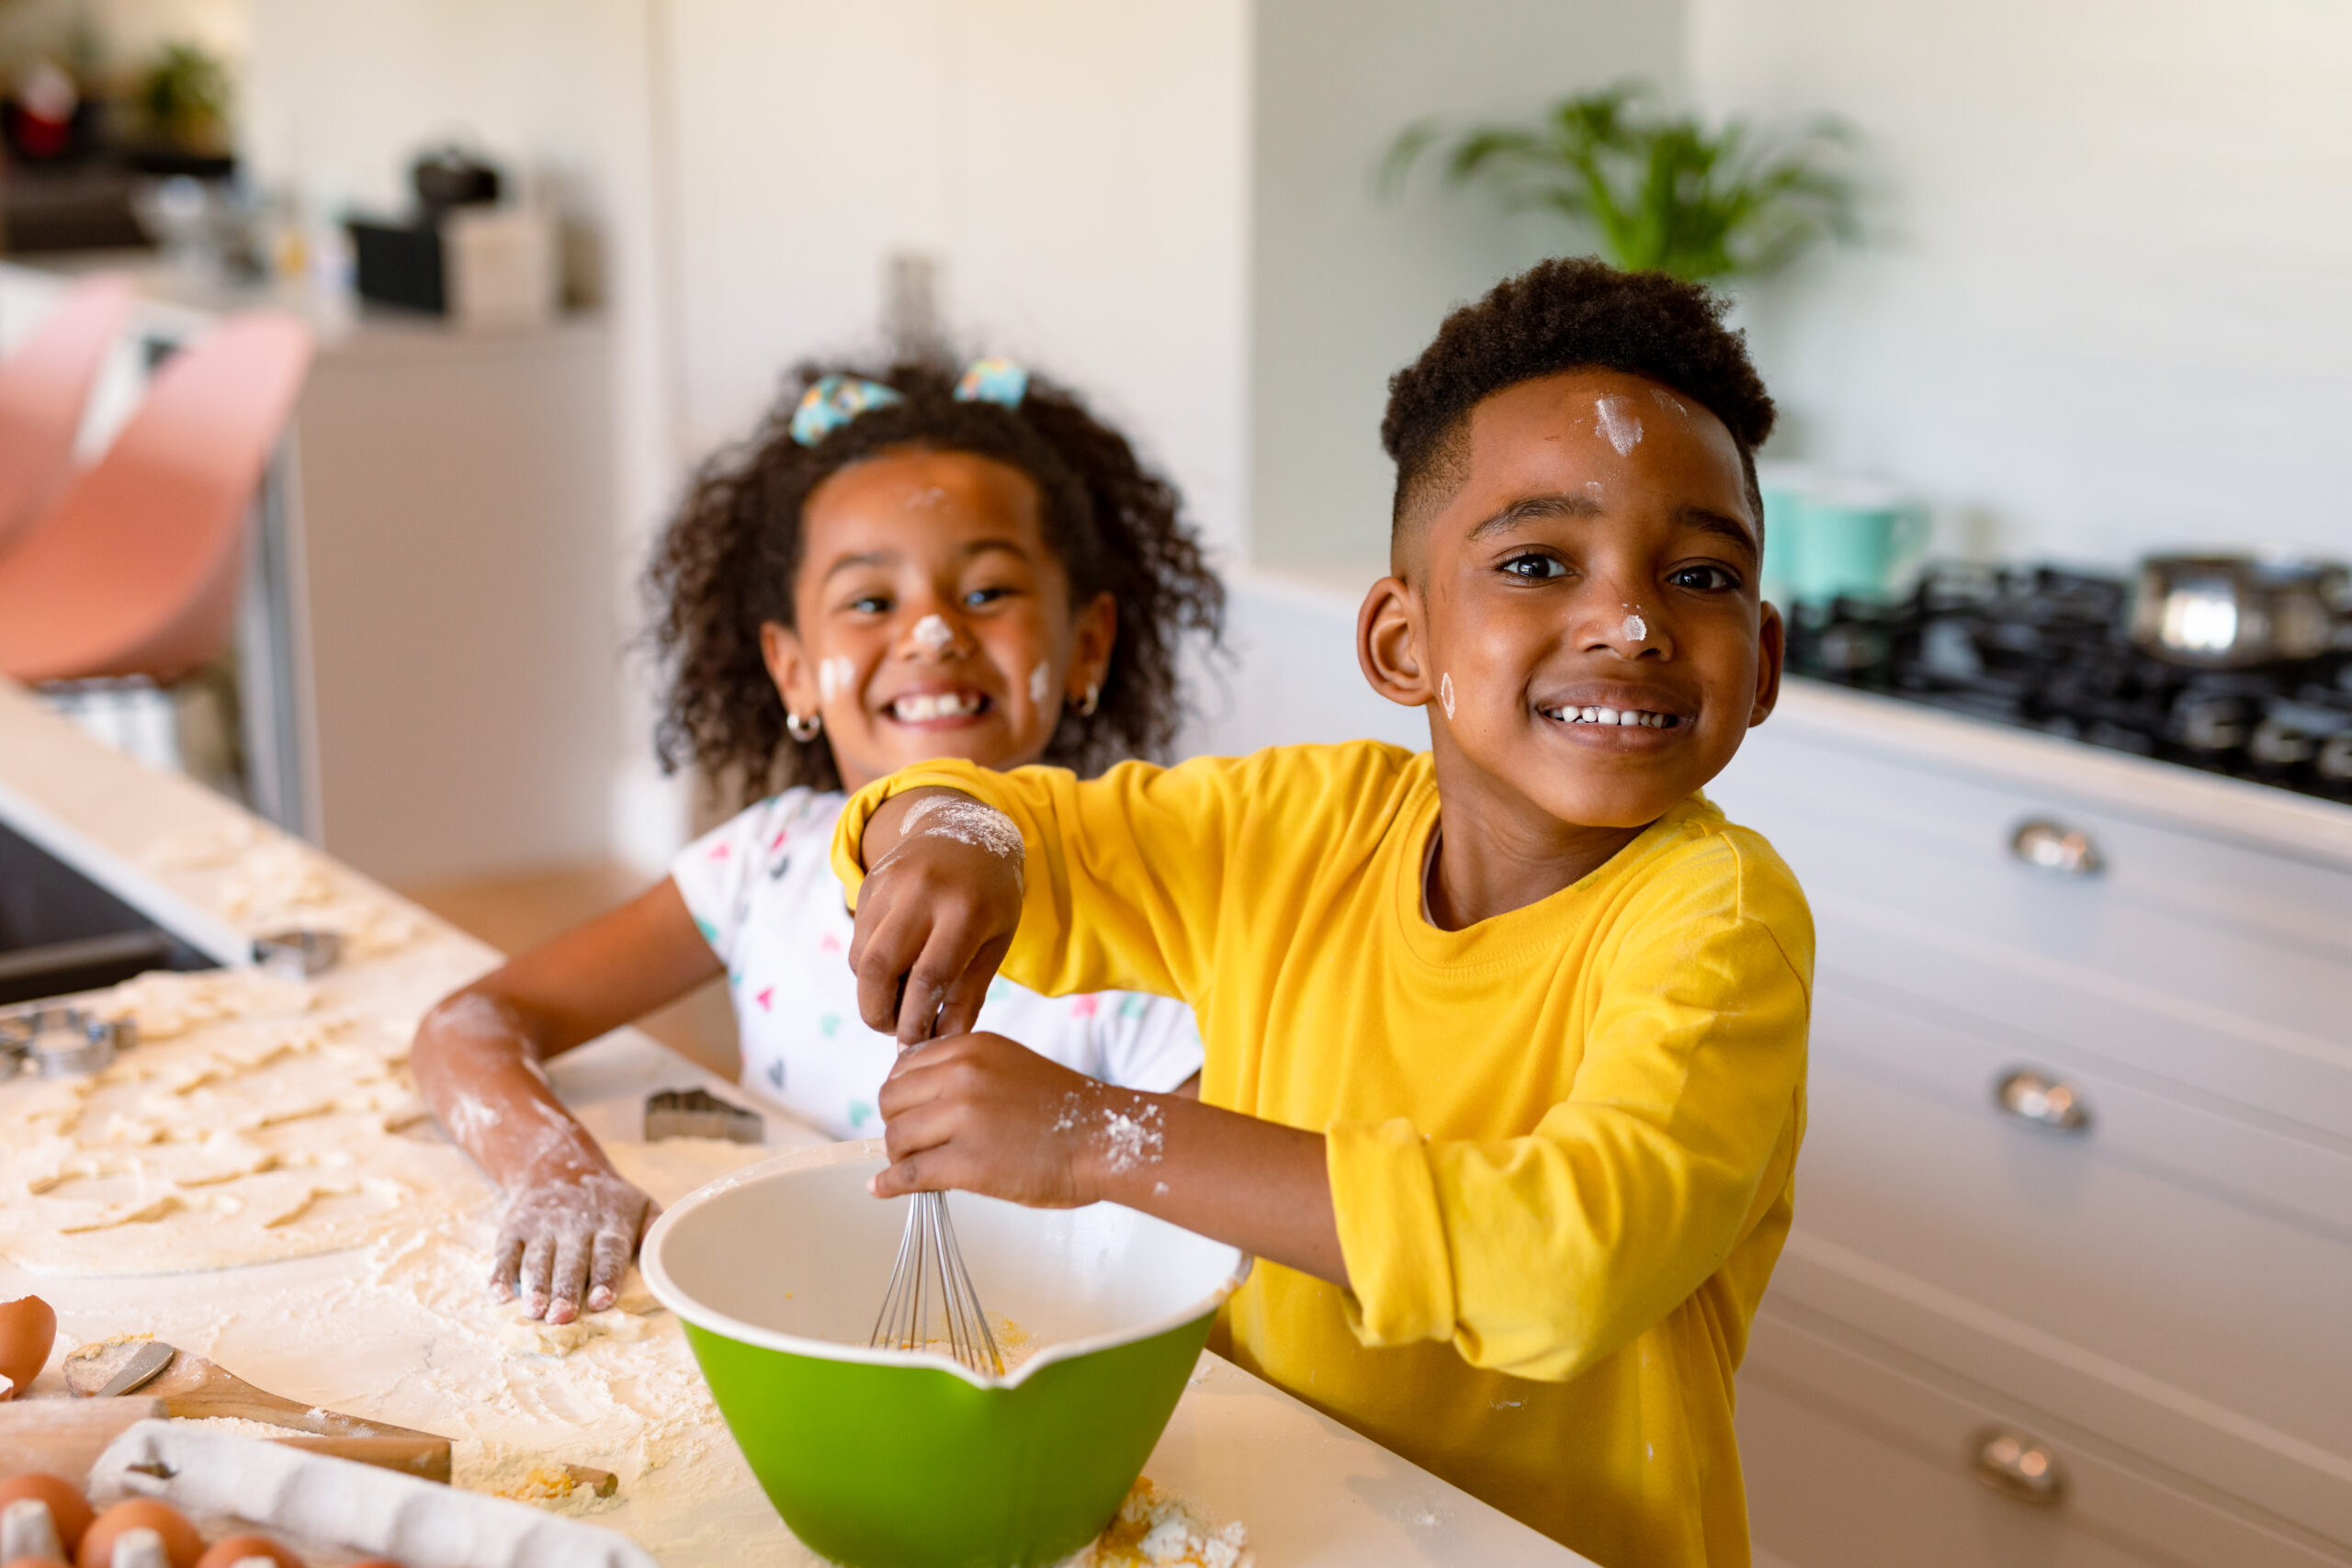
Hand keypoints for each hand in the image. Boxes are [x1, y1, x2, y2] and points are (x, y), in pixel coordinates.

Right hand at [489, 1164, 655, 1323]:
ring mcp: (542, 1226)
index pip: (608, 1253)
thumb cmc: (608, 1201)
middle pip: (570, 1262)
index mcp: (609, 1224)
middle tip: (562, 1317)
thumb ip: (654, 1232)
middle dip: (566, 1290)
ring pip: (537, 1260)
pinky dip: (499, 1275)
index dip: (605, 1277)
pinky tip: (498, 1297)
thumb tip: (669, 1262)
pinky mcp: (514, 1227)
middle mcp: (574, 1225)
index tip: (600, 1302)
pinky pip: (505, 1254)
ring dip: (535, 1287)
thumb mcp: (641, 1205)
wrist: (560, 1166)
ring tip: (534, 1312)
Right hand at [848, 790, 1026, 1044]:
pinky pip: (858, 937)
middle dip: (878, 1012)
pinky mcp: (870, 881)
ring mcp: (892, 883)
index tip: (914, 1045)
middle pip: (880, 967)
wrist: (969, 828)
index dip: (916, 1020)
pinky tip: (893, 969)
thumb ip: (969, 994)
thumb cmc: (991, 897)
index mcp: (966, 910)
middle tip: (893, 1029)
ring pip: (862, 957)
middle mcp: (923, 892)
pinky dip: (869, 966)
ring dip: (871, 992)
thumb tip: (943, 1042)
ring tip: (896, 1001)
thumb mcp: (995, 942)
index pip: (929, 978)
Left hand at [872, 1033, 1157, 1208]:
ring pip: (896, 1137)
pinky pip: (909, 1174)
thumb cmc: (1063, 1110)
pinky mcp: (967, 1163)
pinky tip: (884, 1189)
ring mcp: (964, 1118)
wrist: (1105, 1139)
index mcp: (972, 1047)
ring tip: (921, 1166)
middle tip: (916, 1144)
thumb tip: (913, 1098)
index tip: (912, 1114)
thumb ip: (963, 1071)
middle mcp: (963, 1075)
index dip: (902, 1094)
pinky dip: (890, 1185)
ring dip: (900, 1156)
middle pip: (891, 1099)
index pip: (903, 1066)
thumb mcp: (1008, 1065)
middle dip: (897, 1124)